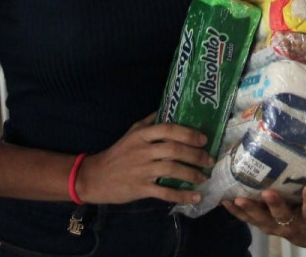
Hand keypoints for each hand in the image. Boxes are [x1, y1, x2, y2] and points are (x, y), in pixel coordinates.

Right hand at [74, 114, 213, 205]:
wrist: (95, 177)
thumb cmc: (118, 153)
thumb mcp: (131, 132)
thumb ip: (150, 121)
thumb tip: (170, 108)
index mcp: (142, 135)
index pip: (169, 129)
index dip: (189, 134)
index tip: (204, 139)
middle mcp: (143, 150)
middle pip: (174, 150)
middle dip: (196, 155)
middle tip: (210, 160)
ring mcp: (142, 170)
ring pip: (172, 170)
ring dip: (192, 174)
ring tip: (204, 177)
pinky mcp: (140, 188)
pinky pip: (165, 192)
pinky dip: (182, 195)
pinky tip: (194, 197)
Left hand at [223, 186, 305, 248]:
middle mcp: (291, 224)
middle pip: (282, 216)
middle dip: (275, 204)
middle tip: (267, 192)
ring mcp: (275, 226)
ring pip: (261, 219)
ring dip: (249, 209)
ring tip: (237, 199)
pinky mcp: (262, 224)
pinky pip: (247, 219)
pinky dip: (236, 212)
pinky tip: (224, 201)